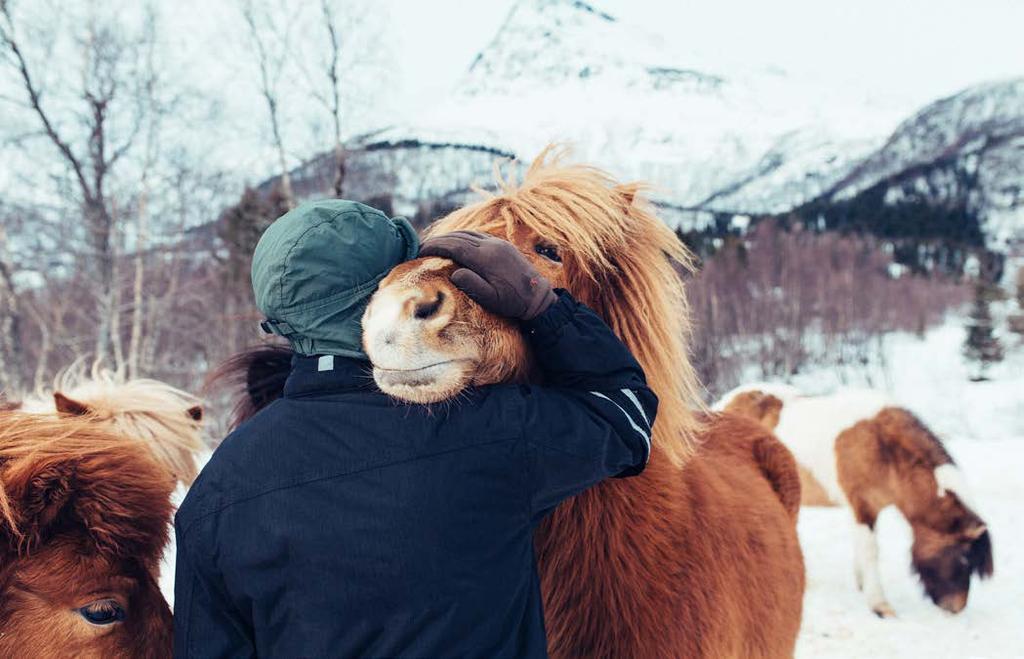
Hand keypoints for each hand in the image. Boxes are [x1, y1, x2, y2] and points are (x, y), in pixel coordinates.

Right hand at [419, 231, 556, 319]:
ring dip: (449, 236)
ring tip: (435, 244)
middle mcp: (491, 246)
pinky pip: (478, 235)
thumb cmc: (513, 302)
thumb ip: (472, 285)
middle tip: (421, 246)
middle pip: (459, 237)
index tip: (420, 250)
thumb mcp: (491, 299)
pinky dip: (463, 236)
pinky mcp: (503, 245)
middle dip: (438, 240)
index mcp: (486, 258)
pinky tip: (456, 242)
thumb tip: (454, 272)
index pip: (454, 246)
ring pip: (468, 233)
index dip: (435, 246)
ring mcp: (498, 243)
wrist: (538, 297)